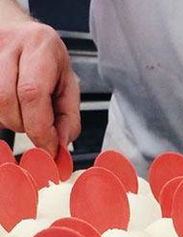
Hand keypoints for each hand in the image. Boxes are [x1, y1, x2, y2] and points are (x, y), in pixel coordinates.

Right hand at [0, 21, 80, 156]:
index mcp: (41, 48)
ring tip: (23, 111)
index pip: (33, 93)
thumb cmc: (48, 62)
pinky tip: (10, 106)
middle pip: (6, 100)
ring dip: (8, 119)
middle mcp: (11, 43)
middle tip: (35, 125)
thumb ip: (68, 118)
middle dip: (23, 125)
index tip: (48, 148)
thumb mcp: (68, 87)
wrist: (23, 35)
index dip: (39, 128)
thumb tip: (60, 145)